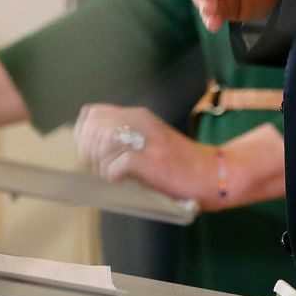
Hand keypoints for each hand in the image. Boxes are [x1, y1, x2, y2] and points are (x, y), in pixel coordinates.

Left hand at [74, 105, 211, 201]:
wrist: (211, 174)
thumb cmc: (178, 164)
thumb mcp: (149, 140)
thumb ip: (123, 138)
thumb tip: (87, 148)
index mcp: (138, 116)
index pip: (92, 114)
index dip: (83, 135)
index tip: (90, 154)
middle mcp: (142, 122)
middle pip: (93, 128)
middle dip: (88, 152)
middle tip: (100, 169)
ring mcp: (149, 140)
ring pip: (103, 142)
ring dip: (100, 166)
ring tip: (112, 176)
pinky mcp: (153, 161)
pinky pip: (118, 164)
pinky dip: (113, 176)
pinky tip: (123, 182)